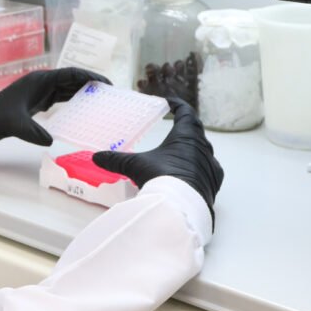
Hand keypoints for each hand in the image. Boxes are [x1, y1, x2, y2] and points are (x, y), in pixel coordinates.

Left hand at [0, 67, 109, 150]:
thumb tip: (51, 141)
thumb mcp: (16, 125)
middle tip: (109, 93)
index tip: (106, 83)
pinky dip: (72, 101)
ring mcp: (39, 92)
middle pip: (71, 79)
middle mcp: (42, 82)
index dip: (89, 76)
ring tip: (101, 100)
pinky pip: (59, 98)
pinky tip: (83, 109)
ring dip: (83, 92)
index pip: (70, 74)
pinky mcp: (37, 102)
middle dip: (90, 84)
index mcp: (39, 80)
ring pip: (66, 88)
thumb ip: (34, 132)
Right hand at [92, 98, 223, 225]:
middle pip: (196, 130)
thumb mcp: (135, 166)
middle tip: (175, 125)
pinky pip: (209, 170)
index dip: (178, 105)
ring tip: (180, 151)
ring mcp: (211, 166)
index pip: (186, 112)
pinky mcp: (214, 183)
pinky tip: (191, 173)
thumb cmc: (163, 179)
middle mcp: (202, 147)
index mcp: (186, 136)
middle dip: (186, 127)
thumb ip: (116, 160)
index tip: (170, 103)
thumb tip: (97, 157)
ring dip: (193, 148)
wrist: (182, 208)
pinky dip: (199, 168)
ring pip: (204, 150)